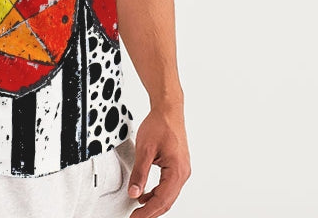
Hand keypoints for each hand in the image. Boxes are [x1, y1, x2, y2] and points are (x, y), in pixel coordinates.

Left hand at [127, 101, 190, 217]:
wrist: (169, 110)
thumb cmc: (160, 124)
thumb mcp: (145, 149)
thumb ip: (139, 173)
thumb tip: (134, 193)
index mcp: (177, 170)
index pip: (162, 199)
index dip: (147, 212)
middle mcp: (183, 173)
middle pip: (167, 201)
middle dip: (151, 212)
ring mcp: (182, 170)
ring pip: (168, 195)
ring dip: (154, 204)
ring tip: (138, 210)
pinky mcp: (178, 167)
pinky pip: (168, 186)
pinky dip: (157, 194)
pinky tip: (145, 195)